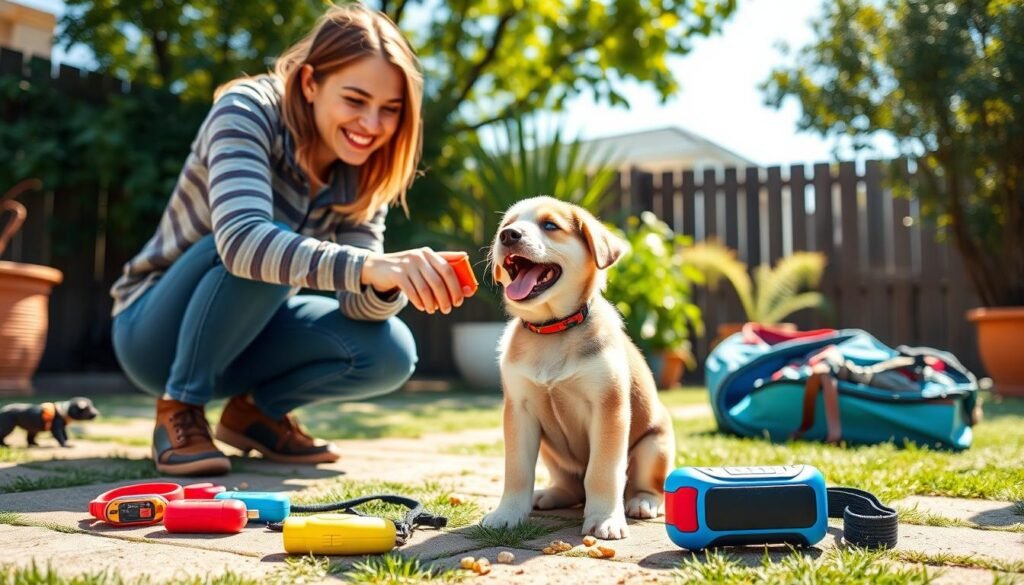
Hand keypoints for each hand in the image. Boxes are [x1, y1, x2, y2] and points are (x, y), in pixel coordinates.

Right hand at [360, 248, 475, 313]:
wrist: (379, 267)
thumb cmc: (409, 269)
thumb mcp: (425, 263)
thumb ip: (444, 267)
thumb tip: (469, 275)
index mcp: (429, 253)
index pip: (448, 269)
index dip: (456, 287)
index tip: (460, 300)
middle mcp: (419, 256)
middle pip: (438, 281)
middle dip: (445, 298)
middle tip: (448, 309)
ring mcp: (407, 265)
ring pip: (425, 289)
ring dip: (432, 303)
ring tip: (433, 310)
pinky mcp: (396, 274)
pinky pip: (412, 292)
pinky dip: (419, 302)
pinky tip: (422, 307)